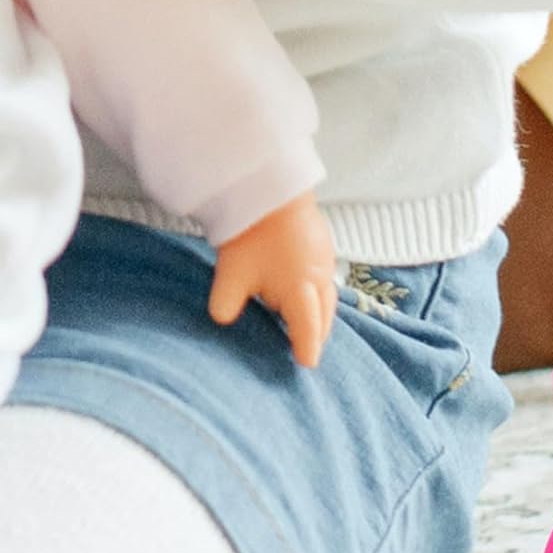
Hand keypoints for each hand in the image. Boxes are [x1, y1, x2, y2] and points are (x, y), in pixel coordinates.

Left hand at [208, 192, 337, 368]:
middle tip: (309, 351)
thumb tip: (223, 321)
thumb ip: (227, 303)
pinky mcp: (325, 246)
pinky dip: (319, 293)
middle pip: (325, 316)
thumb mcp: (231, 274)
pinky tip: (306, 292)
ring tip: (309, 326)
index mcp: (300, 290)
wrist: (268, 188)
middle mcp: (320, 278)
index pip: (307, 328)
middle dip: (318, 335)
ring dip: (321, 314)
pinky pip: (327, 279)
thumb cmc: (251, 233)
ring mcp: (326, 260)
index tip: (308, 364)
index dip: (307, 347)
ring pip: (329, 297)